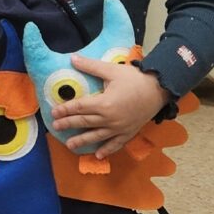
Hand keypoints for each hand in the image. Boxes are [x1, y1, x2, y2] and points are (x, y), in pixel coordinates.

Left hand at [47, 56, 166, 157]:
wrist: (159, 90)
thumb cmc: (135, 79)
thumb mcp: (111, 70)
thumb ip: (90, 66)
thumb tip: (72, 58)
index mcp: (104, 103)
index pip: (80, 107)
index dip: (66, 109)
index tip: (54, 112)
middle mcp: (109, 119)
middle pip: (84, 123)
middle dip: (68, 124)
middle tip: (55, 127)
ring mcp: (119, 128)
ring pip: (97, 136)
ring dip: (82, 141)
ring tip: (70, 145)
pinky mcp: (129, 133)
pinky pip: (116, 144)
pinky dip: (107, 150)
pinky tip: (99, 155)